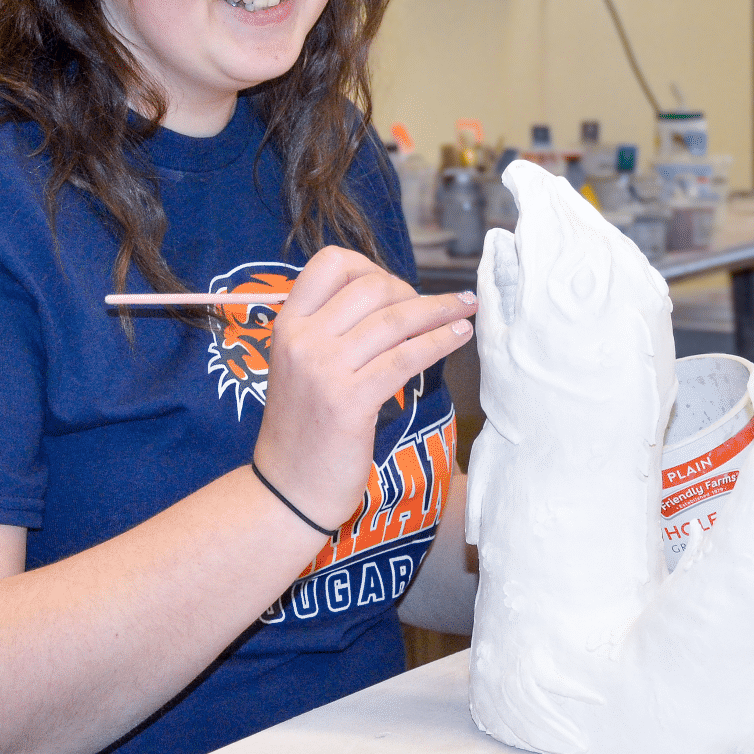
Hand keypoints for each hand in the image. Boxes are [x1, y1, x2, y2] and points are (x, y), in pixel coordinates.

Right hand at [252, 247, 475, 530]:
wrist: (288, 490)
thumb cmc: (303, 429)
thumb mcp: (300, 365)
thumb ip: (332, 330)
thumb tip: (391, 300)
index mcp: (287, 324)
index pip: (330, 264)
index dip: (369, 266)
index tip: (394, 287)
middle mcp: (302, 340)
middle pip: (371, 287)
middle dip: (412, 292)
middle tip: (434, 309)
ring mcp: (324, 369)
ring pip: (395, 319)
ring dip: (440, 309)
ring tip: (466, 309)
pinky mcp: (350, 401)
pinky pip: (407, 357)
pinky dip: (441, 340)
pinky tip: (459, 335)